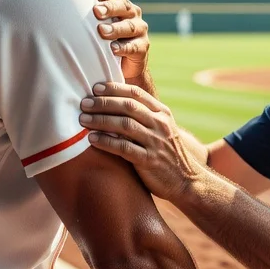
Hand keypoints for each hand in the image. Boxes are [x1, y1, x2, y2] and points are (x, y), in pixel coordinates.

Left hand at [79, 82, 203, 202]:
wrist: (186, 180)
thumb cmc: (166, 153)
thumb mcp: (161, 129)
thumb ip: (143, 116)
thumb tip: (112, 103)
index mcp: (162, 113)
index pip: (136, 93)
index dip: (114, 88)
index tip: (95, 88)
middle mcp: (161, 124)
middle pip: (128, 106)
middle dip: (103, 103)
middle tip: (83, 103)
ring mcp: (156, 142)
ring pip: (125, 125)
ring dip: (101, 120)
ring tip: (82, 120)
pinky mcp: (150, 160)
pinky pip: (124, 148)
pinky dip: (106, 142)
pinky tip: (92, 139)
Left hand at [92, 0, 148, 82]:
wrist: (122, 65)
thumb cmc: (103, 40)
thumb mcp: (95, 24)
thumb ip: (85, 13)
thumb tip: (58, 2)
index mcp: (121, 4)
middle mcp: (132, 14)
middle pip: (123, 6)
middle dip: (110, 8)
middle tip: (96, 11)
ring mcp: (139, 30)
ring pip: (129, 26)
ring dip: (115, 28)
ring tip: (102, 31)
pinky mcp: (142, 47)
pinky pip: (134, 46)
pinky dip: (123, 47)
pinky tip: (112, 49)